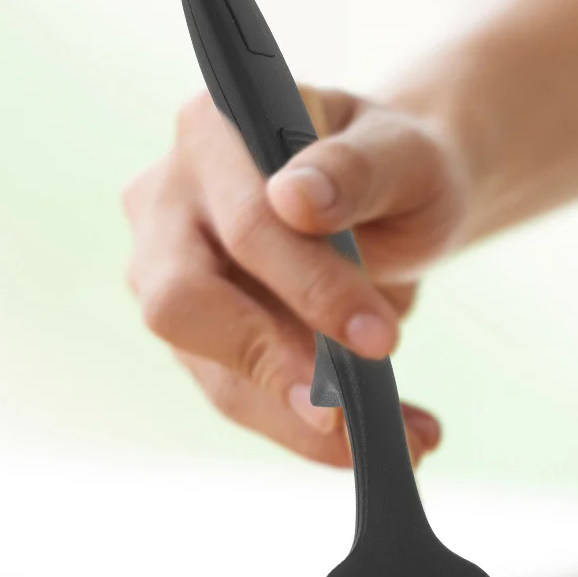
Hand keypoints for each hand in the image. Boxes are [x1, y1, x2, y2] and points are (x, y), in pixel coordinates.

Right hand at [122, 87, 469, 464]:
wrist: (401, 197)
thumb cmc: (399, 165)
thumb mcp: (405, 153)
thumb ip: (357, 169)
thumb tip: (296, 200)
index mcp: (213, 134)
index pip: (244, 225)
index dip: (309, 288)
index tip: (381, 340)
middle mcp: (170, 203)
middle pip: (181, 304)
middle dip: (274, 368)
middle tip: (350, 416)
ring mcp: (172, 275)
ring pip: (216, 373)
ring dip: (309, 424)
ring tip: (407, 442)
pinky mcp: (204, 340)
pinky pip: (250, 400)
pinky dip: (320, 433)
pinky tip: (399, 437)